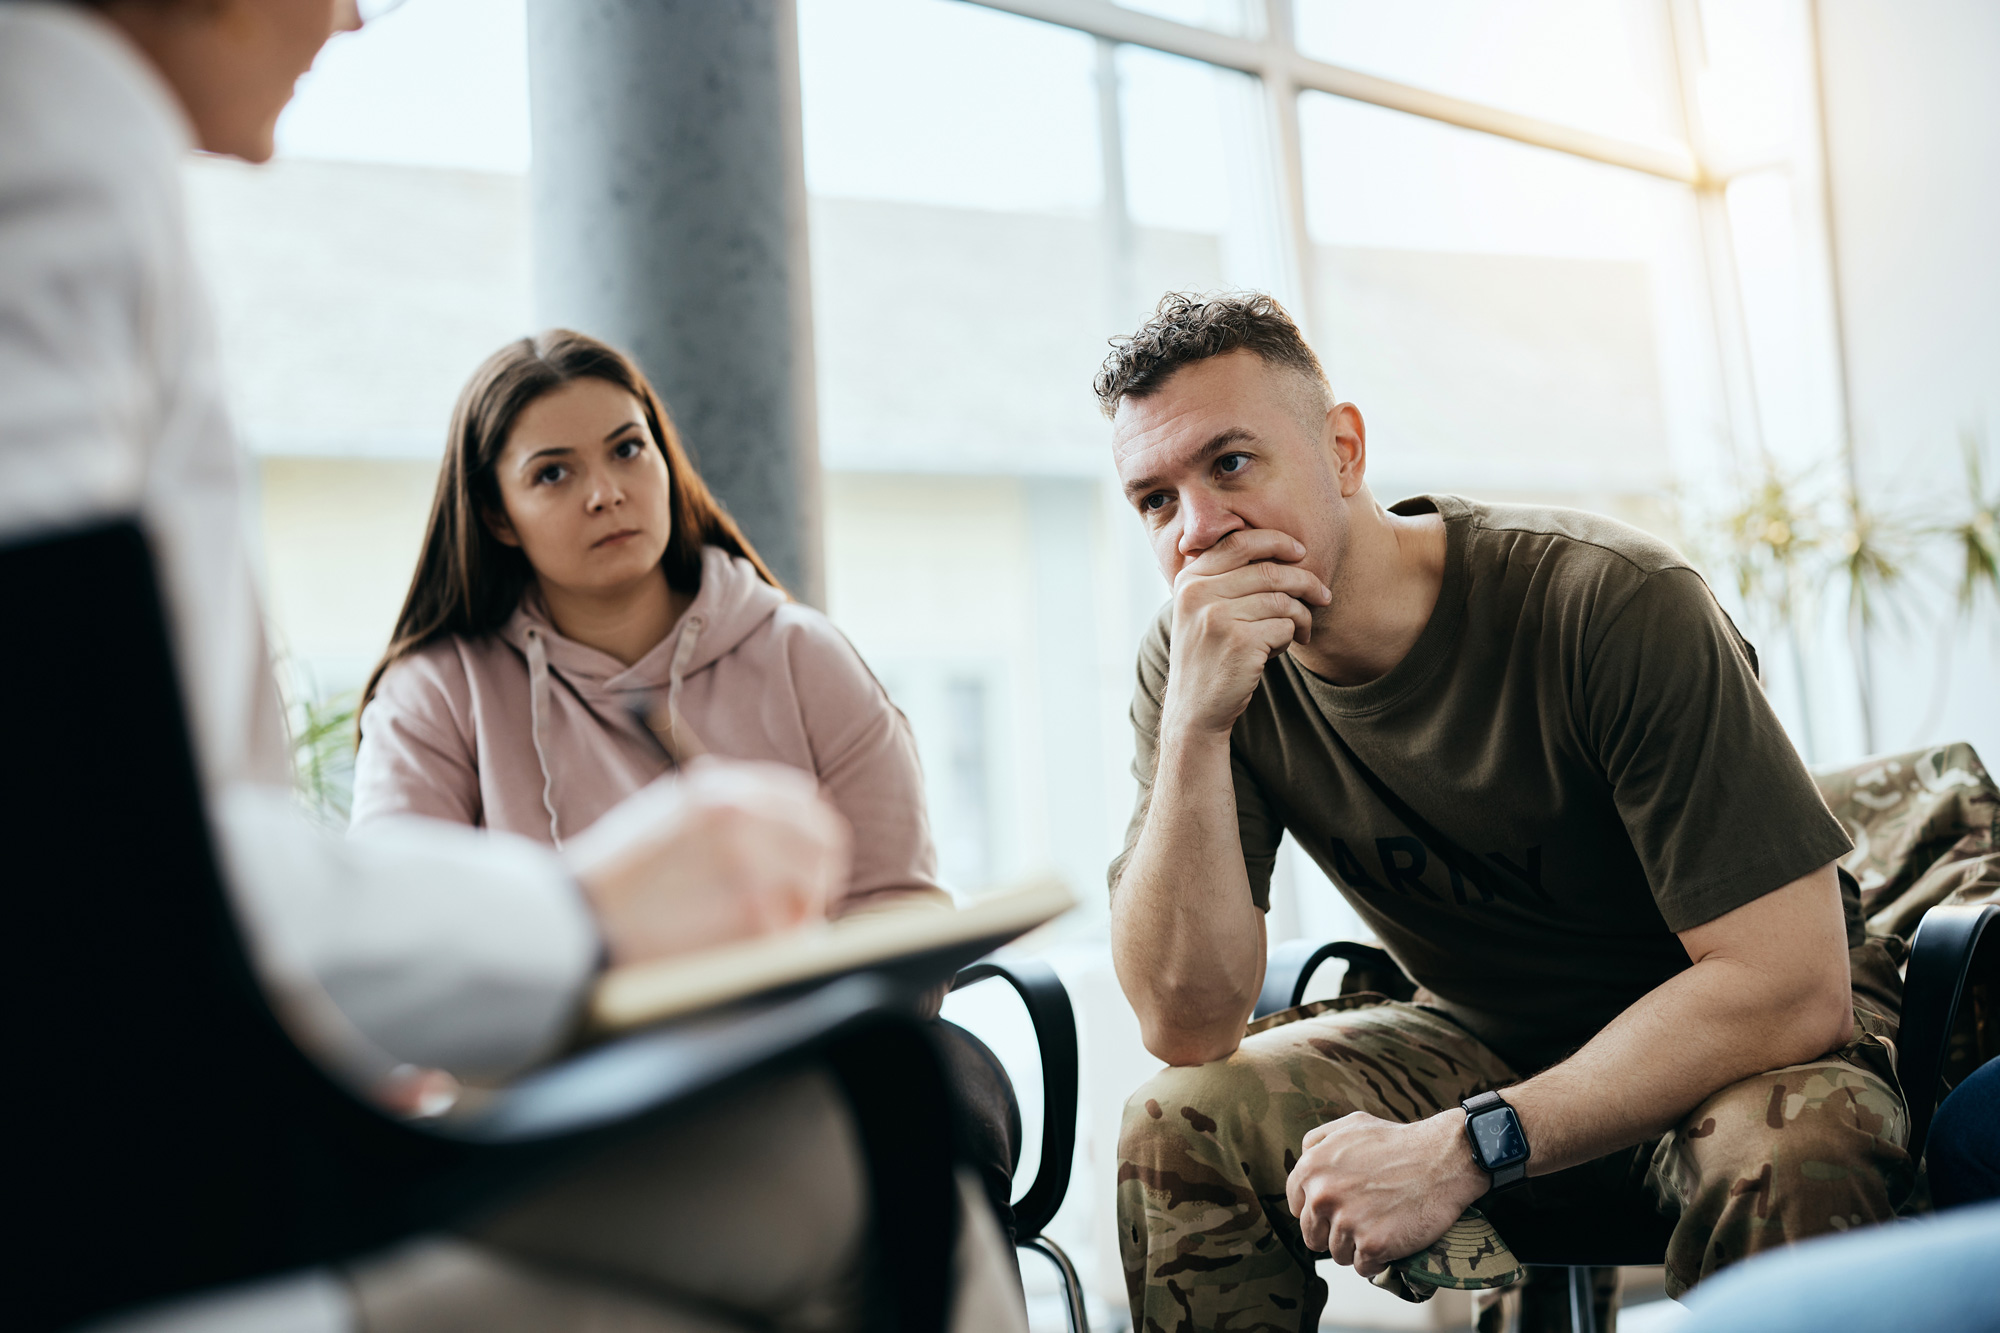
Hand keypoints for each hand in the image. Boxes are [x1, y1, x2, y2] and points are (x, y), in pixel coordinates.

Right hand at [565, 758, 849, 966]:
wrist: (575, 925)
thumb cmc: (617, 877)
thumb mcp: (667, 813)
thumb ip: (727, 807)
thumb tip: (792, 817)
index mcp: (721, 791)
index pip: (803, 802)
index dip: (810, 832)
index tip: (807, 856)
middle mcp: (743, 821)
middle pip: (823, 844)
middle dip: (814, 874)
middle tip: (798, 902)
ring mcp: (753, 871)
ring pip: (814, 890)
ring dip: (798, 913)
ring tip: (759, 932)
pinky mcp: (755, 922)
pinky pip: (794, 935)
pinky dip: (779, 947)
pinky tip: (745, 952)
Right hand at [1164, 529, 1331, 737]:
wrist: (1194, 708)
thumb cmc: (1209, 655)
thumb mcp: (1202, 610)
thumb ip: (1226, 579)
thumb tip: (1284, 550)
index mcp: (1190, 579)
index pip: (1239, 542)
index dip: (1276, 541)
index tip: (1300, 552)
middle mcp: (1199, 593)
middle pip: (1269, 571)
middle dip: (1305, 582)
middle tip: (1323, 595)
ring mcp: (1217, 617)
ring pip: (1282, 601)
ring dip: (1301, 616)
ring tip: (1299, 632)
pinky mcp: (1239, 642)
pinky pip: (1284, 627)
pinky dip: (1290, 638)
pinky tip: (1276, 650)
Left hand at [1286, 1110, 1486, 1276]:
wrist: (1443, 1159)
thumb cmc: (1398, 1141)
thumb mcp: (1351, 1125)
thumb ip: (1318, 1140)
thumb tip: (1302, 1156)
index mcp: (1311, 1168)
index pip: (1296, 1206)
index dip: (1317, 1211)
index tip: (1337, 1211)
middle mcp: (1322, 1196)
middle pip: (1313, 1236)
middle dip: (1334, 1233)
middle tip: (1362, 1222)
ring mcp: (1347, 1222)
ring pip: (1337, 1254)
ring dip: (1357, 1247)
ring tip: (1381, 1226)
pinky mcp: (1372, 1245)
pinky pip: (1363, 1268)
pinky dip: (1377, 1260)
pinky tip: (1391, 1239)